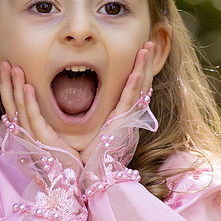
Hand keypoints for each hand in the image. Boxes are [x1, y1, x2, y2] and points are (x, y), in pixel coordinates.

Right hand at [0, 61, 79, 162]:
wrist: (75, 178)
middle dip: (6, 82)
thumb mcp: (55, 133)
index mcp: (27, 131)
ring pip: (19, 108)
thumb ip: (49, 117)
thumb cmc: (68, 157)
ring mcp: (32, 138)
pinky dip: (29, 102)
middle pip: (10, 104)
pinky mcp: (43, 141)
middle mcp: (25, 134)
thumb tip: (46, 99)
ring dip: (16, 87)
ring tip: (15, 68)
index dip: (8, 86)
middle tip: (4, 62)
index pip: (13, 105)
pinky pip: (33, 118)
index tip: (6, 68)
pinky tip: (28, 87)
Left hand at [79, 42, 155, 166]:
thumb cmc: (80, 156)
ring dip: (145, 67)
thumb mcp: (82, 129)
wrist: (87, 176)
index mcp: (118, 117)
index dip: (137, 70)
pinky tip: (139, 68)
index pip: (130, 88)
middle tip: (149, 44)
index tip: (139, 53)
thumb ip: (81, 114)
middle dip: (145, 64)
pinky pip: (130, 99)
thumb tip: (70, 100)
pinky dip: (136, 82)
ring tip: (148, 48)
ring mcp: (126, 119)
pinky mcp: (122, 123)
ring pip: (140, 87)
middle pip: (140, 84)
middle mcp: (126, 116)